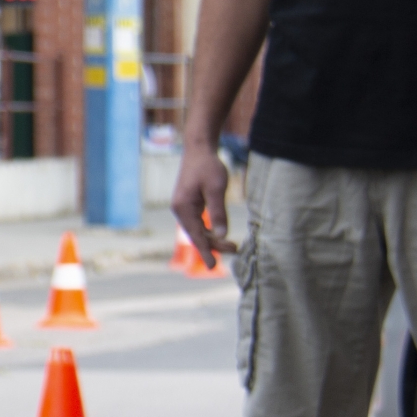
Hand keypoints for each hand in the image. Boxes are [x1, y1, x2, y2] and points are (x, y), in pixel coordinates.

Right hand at [170, 140, 236, 265]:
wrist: (198, 149)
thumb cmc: (207, 166)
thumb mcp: (216, 188)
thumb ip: (218, 212)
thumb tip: (222, 234)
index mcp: (183, 208)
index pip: (196, 235)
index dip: (206, 251)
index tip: (214, 267)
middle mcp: (180, 210)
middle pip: (197, 235)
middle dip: (215, 244)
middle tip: (236, 249)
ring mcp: (184, 207)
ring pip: (199, 229)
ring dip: (214, 238)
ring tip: (233, 245)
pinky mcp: (190, 204)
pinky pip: (199, 222)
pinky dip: (210, 229)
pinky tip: (221, 233)